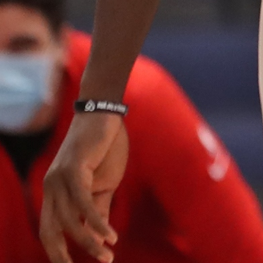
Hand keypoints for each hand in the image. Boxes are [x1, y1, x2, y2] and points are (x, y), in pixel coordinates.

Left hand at [40, 112, 127, 262]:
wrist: (106, 116)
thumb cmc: (105, 149)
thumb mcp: (104, 185)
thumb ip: (98, 210)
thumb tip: (97, 237)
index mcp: (53, 193)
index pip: (49, 230)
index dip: (57, 252)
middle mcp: (50, 189)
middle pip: (53, 232)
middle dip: (66, 255)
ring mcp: (58, 180)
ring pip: (70, 221)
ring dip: (90, 243)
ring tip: (108, 256)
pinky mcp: (73, 171)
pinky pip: (83, 205)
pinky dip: (97, 223)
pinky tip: (111, 236)